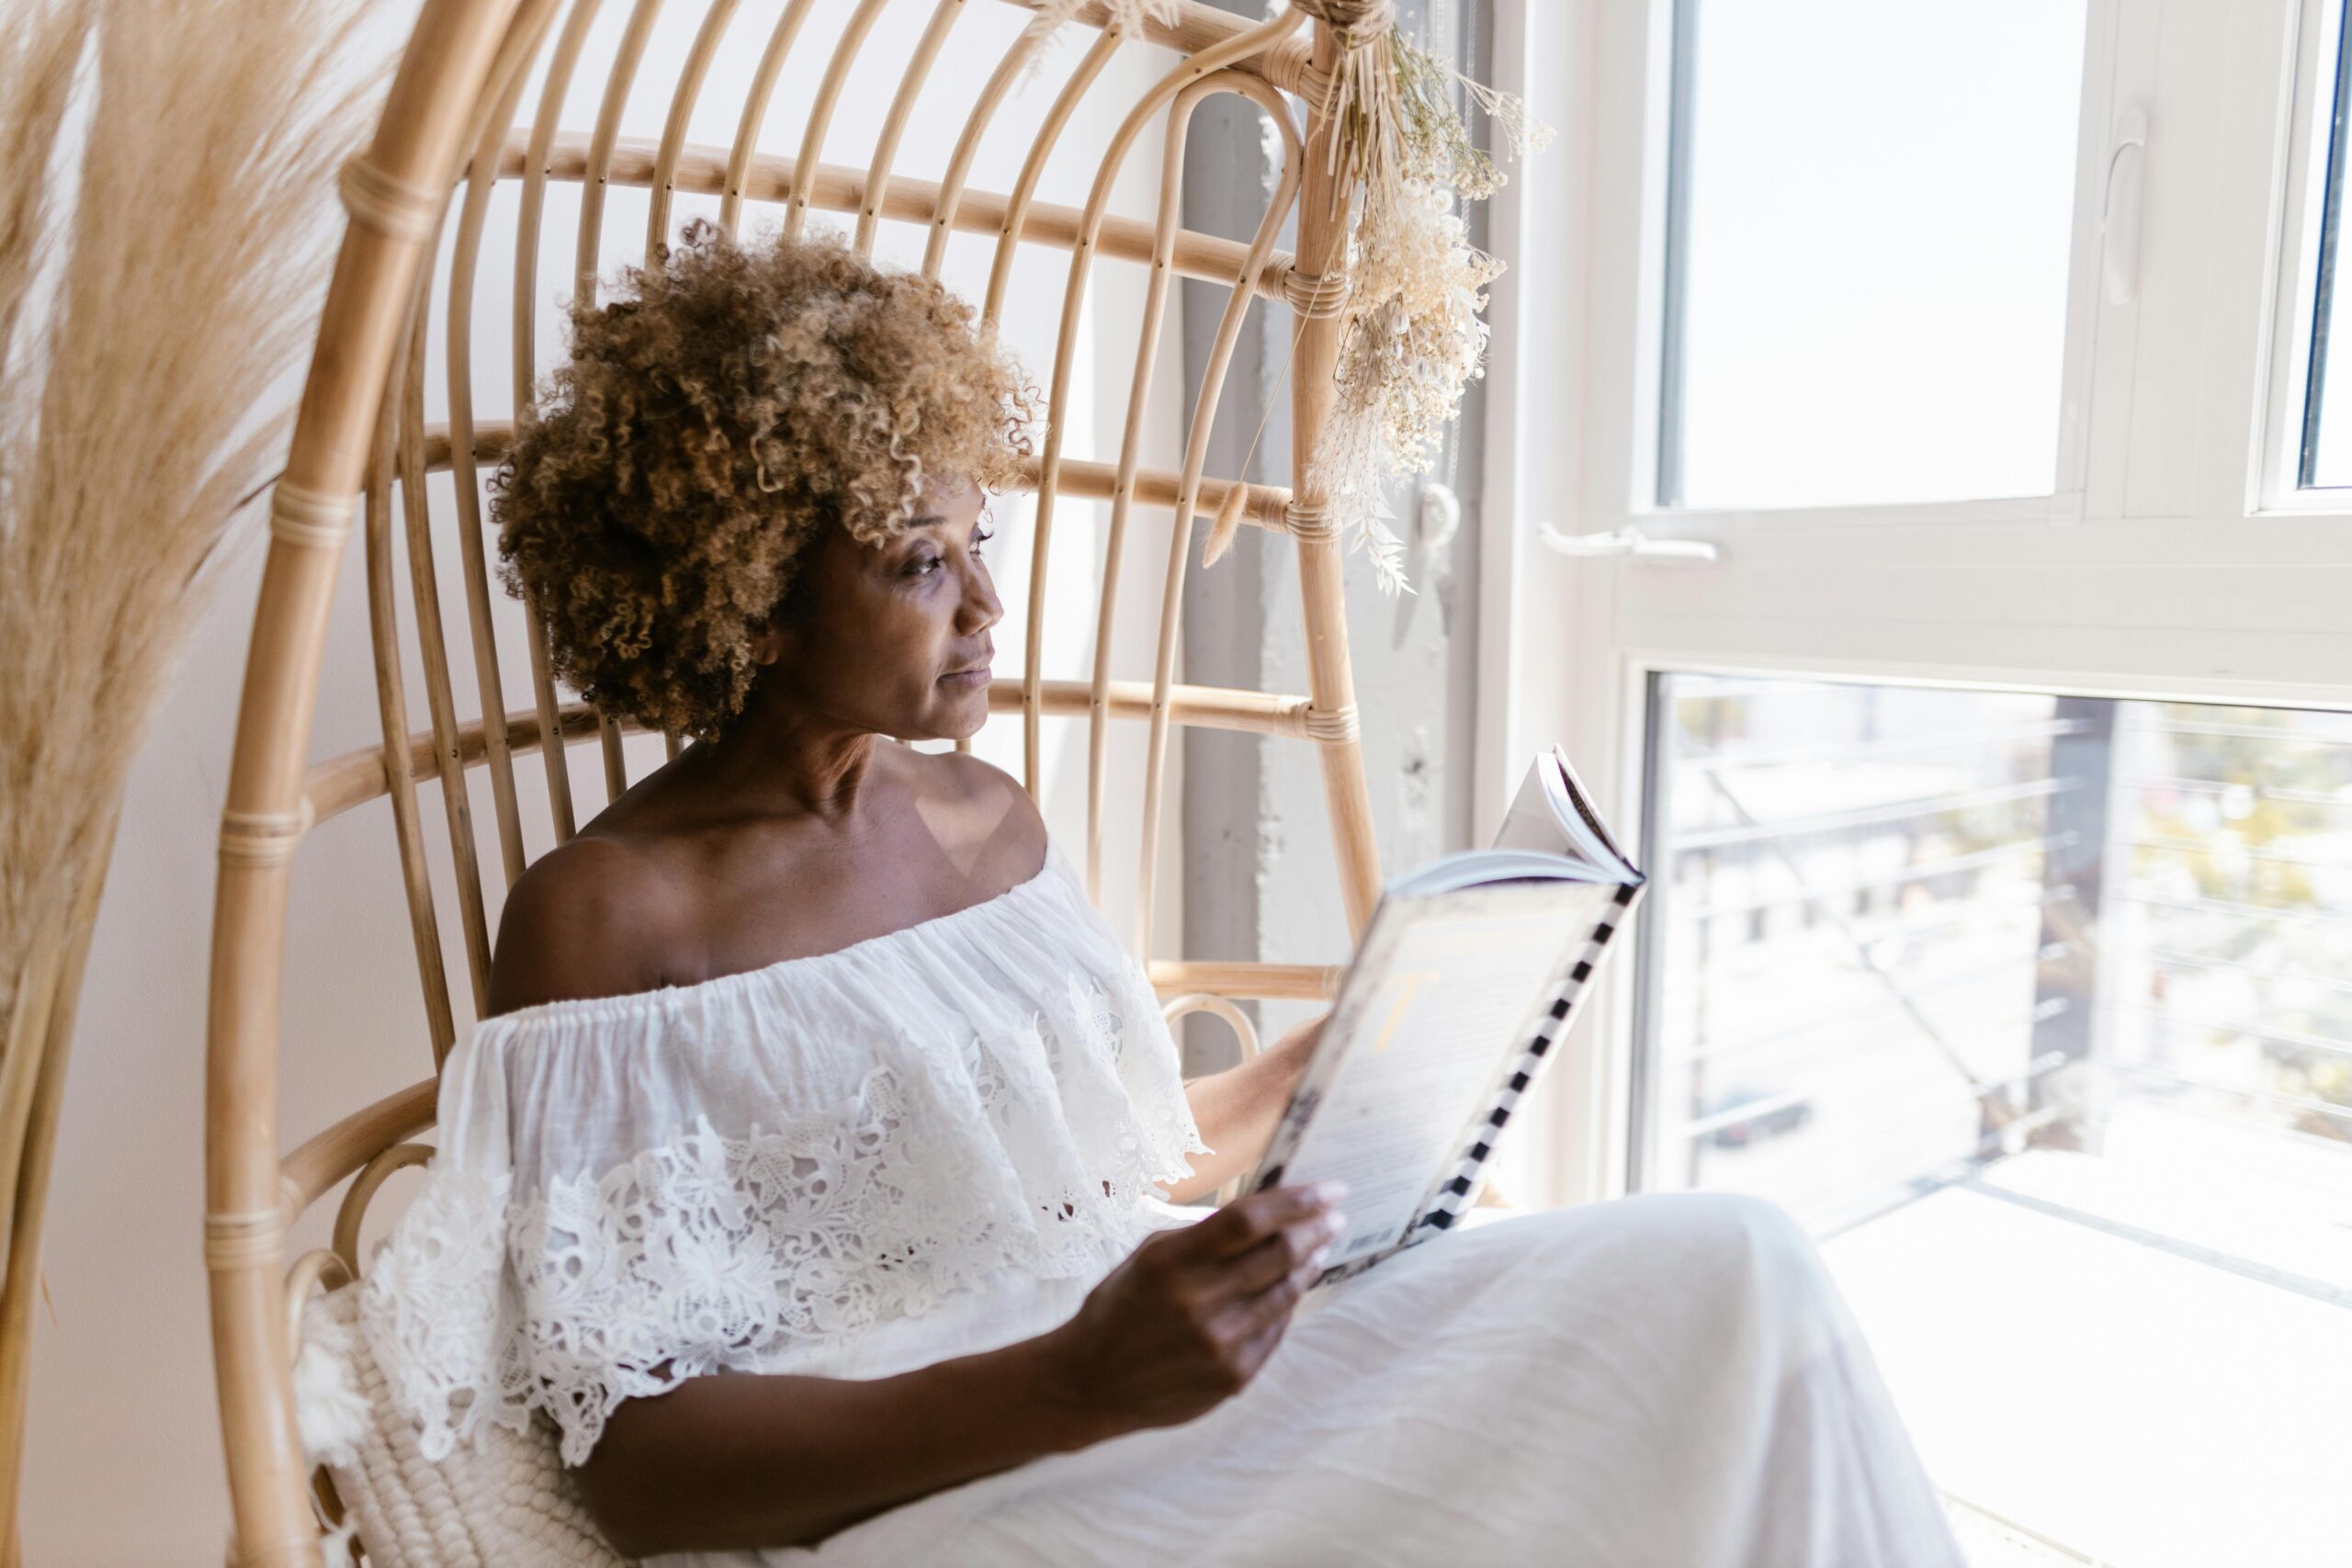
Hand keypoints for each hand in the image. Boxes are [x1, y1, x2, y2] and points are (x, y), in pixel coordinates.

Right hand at [1037, 1181, 1347, 1443]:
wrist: (1091, 1382)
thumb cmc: (1120, 1307)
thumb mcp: (1149, 1257)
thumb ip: (1204, 1236)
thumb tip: (1266, 1210)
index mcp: (1170, 1262)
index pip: (1248, 1220)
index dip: (1296, 1201)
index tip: (1330, 1190)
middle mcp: (1198, 1302)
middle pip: (1278, 1254)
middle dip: (1315, 1229)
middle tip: (1334, 1216)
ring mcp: (1219, 1343)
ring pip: (1286, 1293)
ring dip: (1309, 1265)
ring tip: (1319, 1248)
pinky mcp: (1233, 1376)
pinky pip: (1275, 1330)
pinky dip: (1287, 1304)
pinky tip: (1291, 1289)